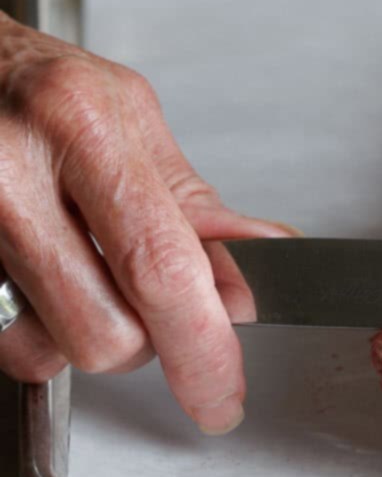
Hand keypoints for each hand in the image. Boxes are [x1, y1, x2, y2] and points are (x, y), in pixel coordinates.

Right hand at [0, 14, 295, 432]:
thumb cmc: (38, 85)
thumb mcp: (128, 116)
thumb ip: (191, 201)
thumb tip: (262, 260)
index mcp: (81, 126)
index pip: (158, 265)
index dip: (200, 343)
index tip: (222, 390)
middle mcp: (11, 175)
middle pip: (102, 332)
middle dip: (144, 338)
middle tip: (151, 298)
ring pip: (46, 351)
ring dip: (82, 332)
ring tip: (79, 265)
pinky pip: (5, 342)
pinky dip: (34, 328)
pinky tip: (36, 274)